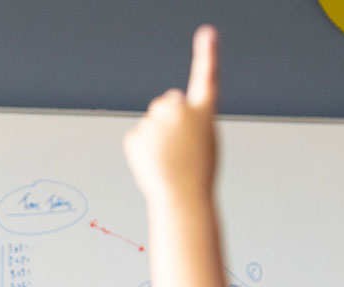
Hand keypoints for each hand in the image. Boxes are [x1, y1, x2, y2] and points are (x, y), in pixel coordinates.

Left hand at [123, 25, 218, 201]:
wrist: (181, 196)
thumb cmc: (198, 171)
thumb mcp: (205, 139)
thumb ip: (191, 118)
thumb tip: (172, 108)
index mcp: (202, 112)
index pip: (206, 76)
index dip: (207, 53)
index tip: (208, 33)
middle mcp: (178, 111)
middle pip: (168, 102)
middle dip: (169, 118)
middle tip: (178, 144)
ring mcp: (155, 123)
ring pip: (152, 122)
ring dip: (157, 136)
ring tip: (168, 158)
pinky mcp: (135, 136)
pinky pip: (138, 137)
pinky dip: (143, 149)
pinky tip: (155, 162)